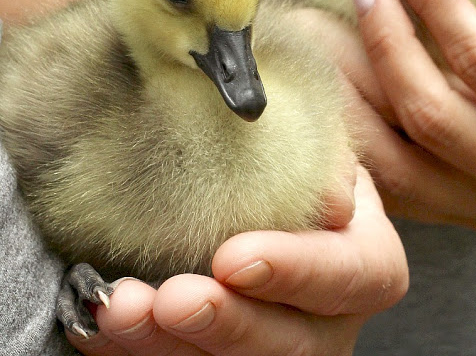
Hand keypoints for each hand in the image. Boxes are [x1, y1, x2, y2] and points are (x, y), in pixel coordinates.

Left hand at [65, 165, 407, 355]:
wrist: (280, 182)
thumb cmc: (303, 160)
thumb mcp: (323, 145)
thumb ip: (325, 160)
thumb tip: (327, 194)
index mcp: (367, 257)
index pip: (357, 276)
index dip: (298, 273)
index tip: (233, 258)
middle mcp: (332, 314)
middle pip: (295, 343)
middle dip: (226, 324)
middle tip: (169, 298)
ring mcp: (284, 339)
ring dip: (169, 346)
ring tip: (120, 307)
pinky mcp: (235, 348)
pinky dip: (139, 348)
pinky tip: (104, 321)